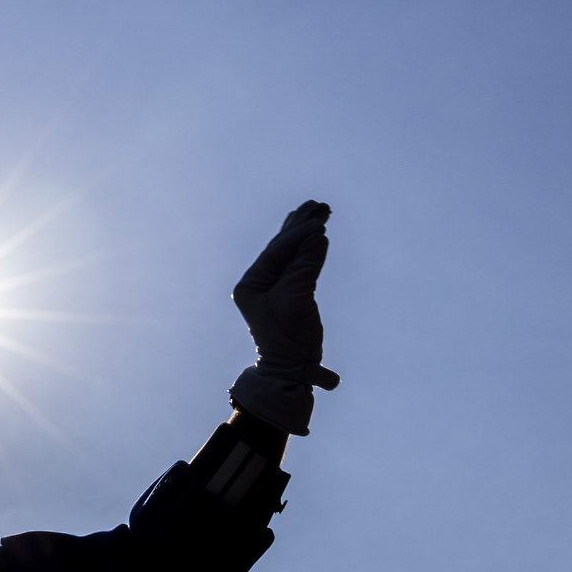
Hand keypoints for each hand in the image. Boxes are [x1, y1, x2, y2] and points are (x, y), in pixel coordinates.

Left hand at [229, 200, 337, 435]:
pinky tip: (316, 231)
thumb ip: (305, 266)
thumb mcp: (297, 300)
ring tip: (320, 210)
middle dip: (301, 225)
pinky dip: (307, 245)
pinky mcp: (285, 290)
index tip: (319, 221)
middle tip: (319, 205)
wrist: (291, 367)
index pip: (276, 250)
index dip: (298, 234)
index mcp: (251, 282)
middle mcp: (257, 280)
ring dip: (305, 230)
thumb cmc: (289, 338)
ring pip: (288, 250)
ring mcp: (270, 285)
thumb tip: (317, 235)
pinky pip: (296, 261)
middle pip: (281, 245)